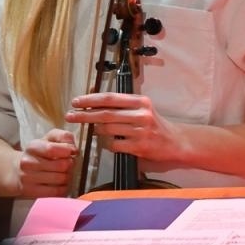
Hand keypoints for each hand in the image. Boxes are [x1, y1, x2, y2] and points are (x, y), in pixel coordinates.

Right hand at [17, 129, 76, 197]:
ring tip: (64, 173)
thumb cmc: (39, 153)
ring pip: (61, 179)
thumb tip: (73, 148)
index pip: (53, 149)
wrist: (17, 170)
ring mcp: (27, 178)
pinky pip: (56, 192)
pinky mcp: (30, 192)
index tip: (71, 152)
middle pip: (61, 165)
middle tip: (68, 164)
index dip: (68, 151)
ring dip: (68, 177)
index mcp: (33, 147)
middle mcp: (27, 162)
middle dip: (70, 165)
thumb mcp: (50, 139)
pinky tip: (61, 184)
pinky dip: (63, 188)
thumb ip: (63, 137)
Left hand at [65, 92, 183, 163]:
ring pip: (107, 130)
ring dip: (96, 130)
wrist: (175, 142)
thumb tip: (93, 98)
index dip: (90, 100)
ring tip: (92, 130)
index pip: (110, 98)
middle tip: (69, 116)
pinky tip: (109, 142)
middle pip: (105, 114)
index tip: (76, 102)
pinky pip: (114, 145)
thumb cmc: (154, 124)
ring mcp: (140, 131)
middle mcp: (141, 114)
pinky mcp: (139, 146)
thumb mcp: (142, 109)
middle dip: (84, 115)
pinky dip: (108, 144)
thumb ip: (121, 105)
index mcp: (140, 101)